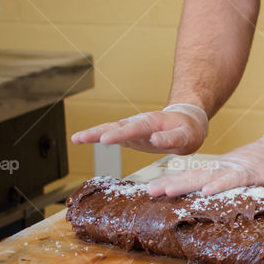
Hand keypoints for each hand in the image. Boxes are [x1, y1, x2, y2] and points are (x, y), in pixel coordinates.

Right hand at [71, 104, 208, 154]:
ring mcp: (132, 130)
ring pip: (110, 130)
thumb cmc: (188, 130)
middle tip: (80, 138)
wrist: (186, 123)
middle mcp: (139, 124)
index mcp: (153, 123)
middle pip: (116, 127)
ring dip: (93, 134)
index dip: (120, 134)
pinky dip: (95, 137)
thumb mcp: (186, 136)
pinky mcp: (128, 137)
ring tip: (76, 138)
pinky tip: (79, 139)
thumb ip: (172, 138)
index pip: (135, 128)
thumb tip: (155, 140)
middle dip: (99, 133)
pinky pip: (109, 135)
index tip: (106, 140)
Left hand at [146, 127, 263, 196]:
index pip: (191, 176)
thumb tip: (209, 193)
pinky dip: (220, 185)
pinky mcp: (251, 173)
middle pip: (192, 176)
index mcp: (219, 168)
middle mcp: (223, 167)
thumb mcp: (241, 173)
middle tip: (148, 191)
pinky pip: (233, 180)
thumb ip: (226, 182)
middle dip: (170, 184)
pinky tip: (207, 191)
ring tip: (167, 190)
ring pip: (207, 177)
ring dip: (187, 184)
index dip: (172, 182)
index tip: (152, 189)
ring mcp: (236, 169)